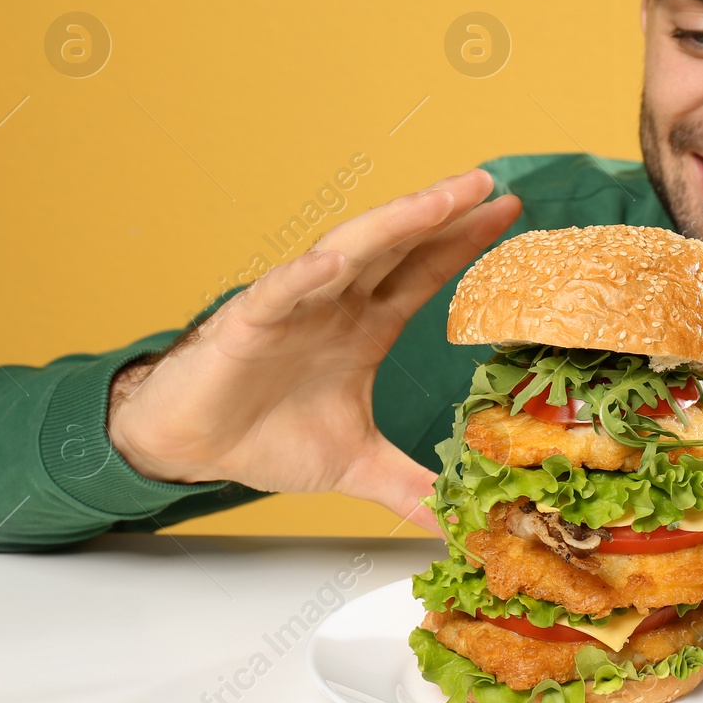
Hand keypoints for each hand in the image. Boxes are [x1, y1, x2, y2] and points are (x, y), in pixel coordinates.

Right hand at [107, 168, 520, 531]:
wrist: (192, 446)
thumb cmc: (265, 435)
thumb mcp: (357, 465)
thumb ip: (410, 486)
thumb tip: (456, 520)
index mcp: (365, 325)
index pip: (424, 272)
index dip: (464, 242)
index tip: (510, 211)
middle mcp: (336, 303)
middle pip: (397, 245)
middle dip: (442, 213)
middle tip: (489, 183)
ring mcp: (293, 306)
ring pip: (349, 252)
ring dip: (393, 224)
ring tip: (438, 201)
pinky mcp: (246, 325)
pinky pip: (277, 293)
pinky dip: (303, 278)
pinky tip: (332, 264)